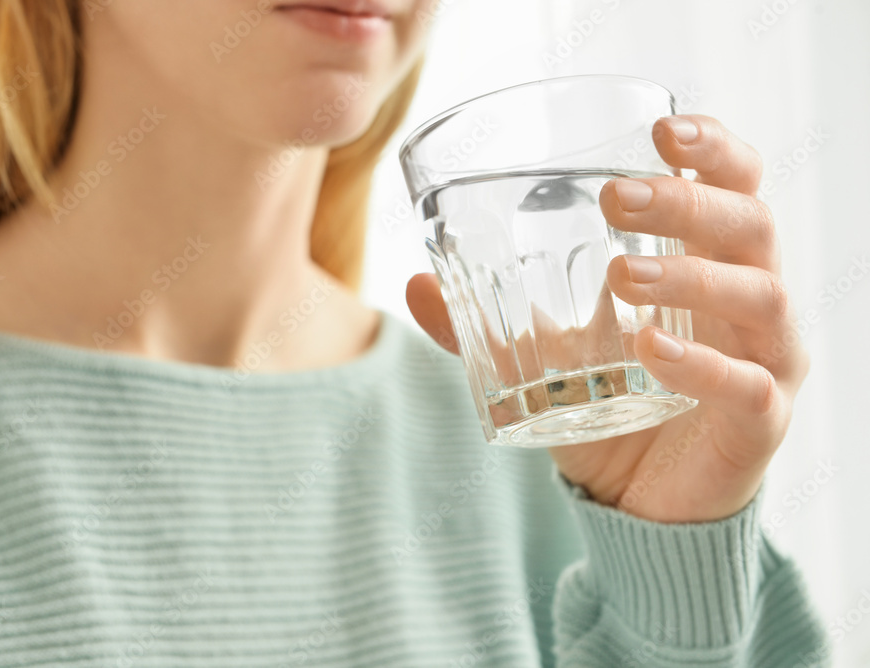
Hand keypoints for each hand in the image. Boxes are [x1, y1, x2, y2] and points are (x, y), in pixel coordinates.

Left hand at [406, 115, 808, 522]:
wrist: (641, 498)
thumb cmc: (609, 405)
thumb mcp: (544, 356)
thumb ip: (486, 322)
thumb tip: (414, 284)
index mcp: (709, 265)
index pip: (736, 187)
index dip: (715, 150)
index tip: (665, 130)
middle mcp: (748, 301)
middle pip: (749, 226)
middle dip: (686, 203)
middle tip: (615, 197)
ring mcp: (764, 359)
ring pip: (759, 296)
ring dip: (690, 278)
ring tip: (619, 276)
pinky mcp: (760, 421)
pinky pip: (748, 385)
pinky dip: (701, 366)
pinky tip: (651, 353)